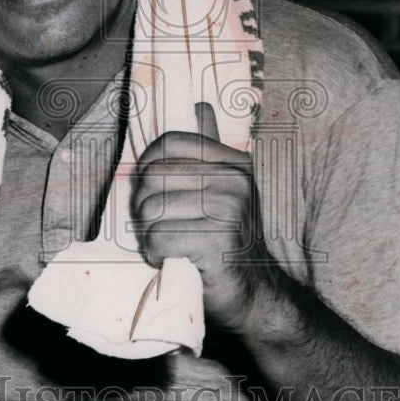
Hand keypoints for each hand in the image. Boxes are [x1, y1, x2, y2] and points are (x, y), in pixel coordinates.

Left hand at [132, 105, 272, 331]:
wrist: (255, 295)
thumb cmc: (228, 242)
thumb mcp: (223, 189)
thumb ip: (209, 150)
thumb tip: (201, 104)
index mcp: (234, 164)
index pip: (168, 144)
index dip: (147, 168)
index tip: (153, 194)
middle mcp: (235, 182)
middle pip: (151, 179)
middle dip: (144, 210)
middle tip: (163, 229)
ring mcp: (229, 211)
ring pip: (150, 211)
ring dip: (150, 236)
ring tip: (171, 246)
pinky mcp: (217, 242)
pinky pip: (158, 239)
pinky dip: (157, 255)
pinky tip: (175, 260)